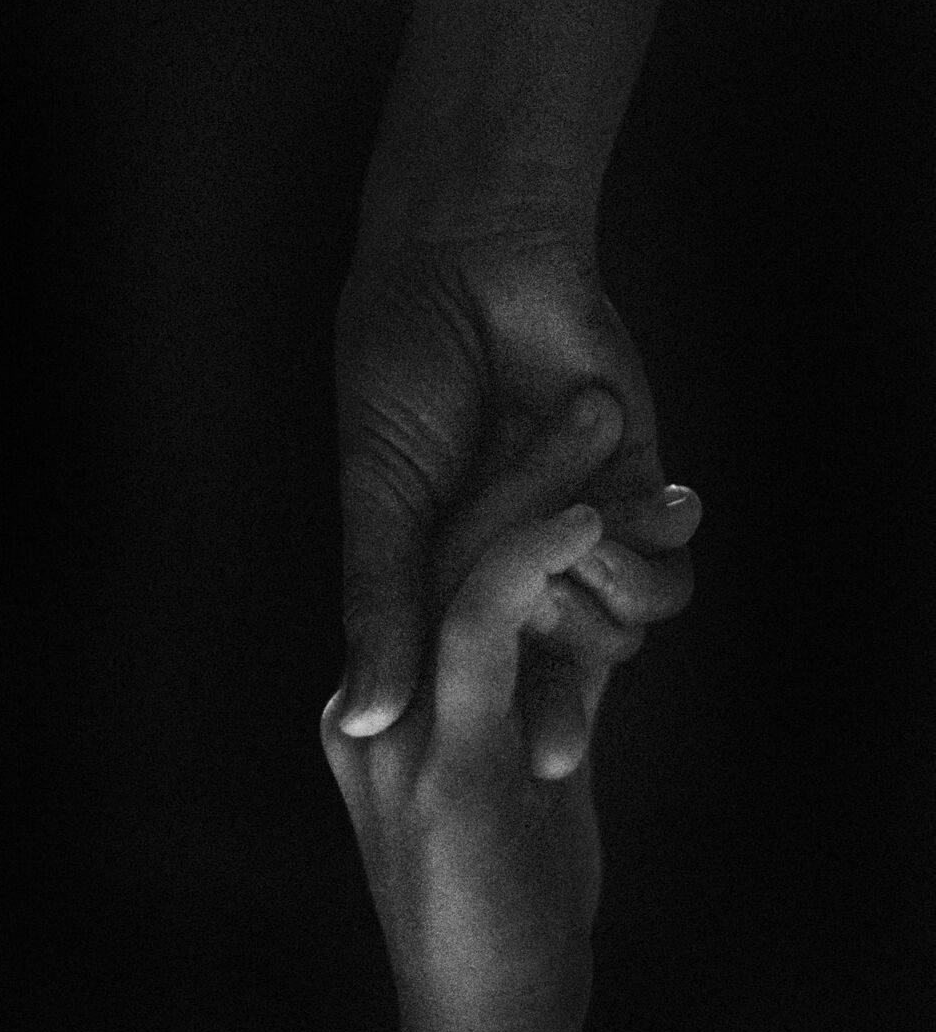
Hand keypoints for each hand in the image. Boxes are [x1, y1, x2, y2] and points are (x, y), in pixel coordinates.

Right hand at [321, 399, 701, 1031]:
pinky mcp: (446, 754)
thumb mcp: (531, 780)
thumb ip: (541, 703)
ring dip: (546, 489)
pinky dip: (534, 555)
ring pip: (463, 563)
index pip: (436, 569)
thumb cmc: (512, 915)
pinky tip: (592, 510)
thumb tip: (586, 643)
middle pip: (446, 545)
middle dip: (522, 462)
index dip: (506, 491)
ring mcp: (401, 725)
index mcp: (386, 702)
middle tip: (582, 387)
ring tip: (613, 430)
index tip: (572, 434)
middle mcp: (381, 702)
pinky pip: (480, 620)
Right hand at [335, 228, 695, 777]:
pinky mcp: (635, 493)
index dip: (508, 725)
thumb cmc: (403, 374)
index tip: (524, 768)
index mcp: (446, 584)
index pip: (483, 682)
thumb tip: (363, 720)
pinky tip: (649, 492)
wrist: (472, 263)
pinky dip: (658, 543)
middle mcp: (517, 572)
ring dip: (606, 587)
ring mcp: (579, 537)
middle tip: (555, 692)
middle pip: (563, 670)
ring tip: (581, 518)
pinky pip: (669, 569)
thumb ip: (383, 606)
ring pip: (623, 629)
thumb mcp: (382, 498)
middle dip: (566, 687)